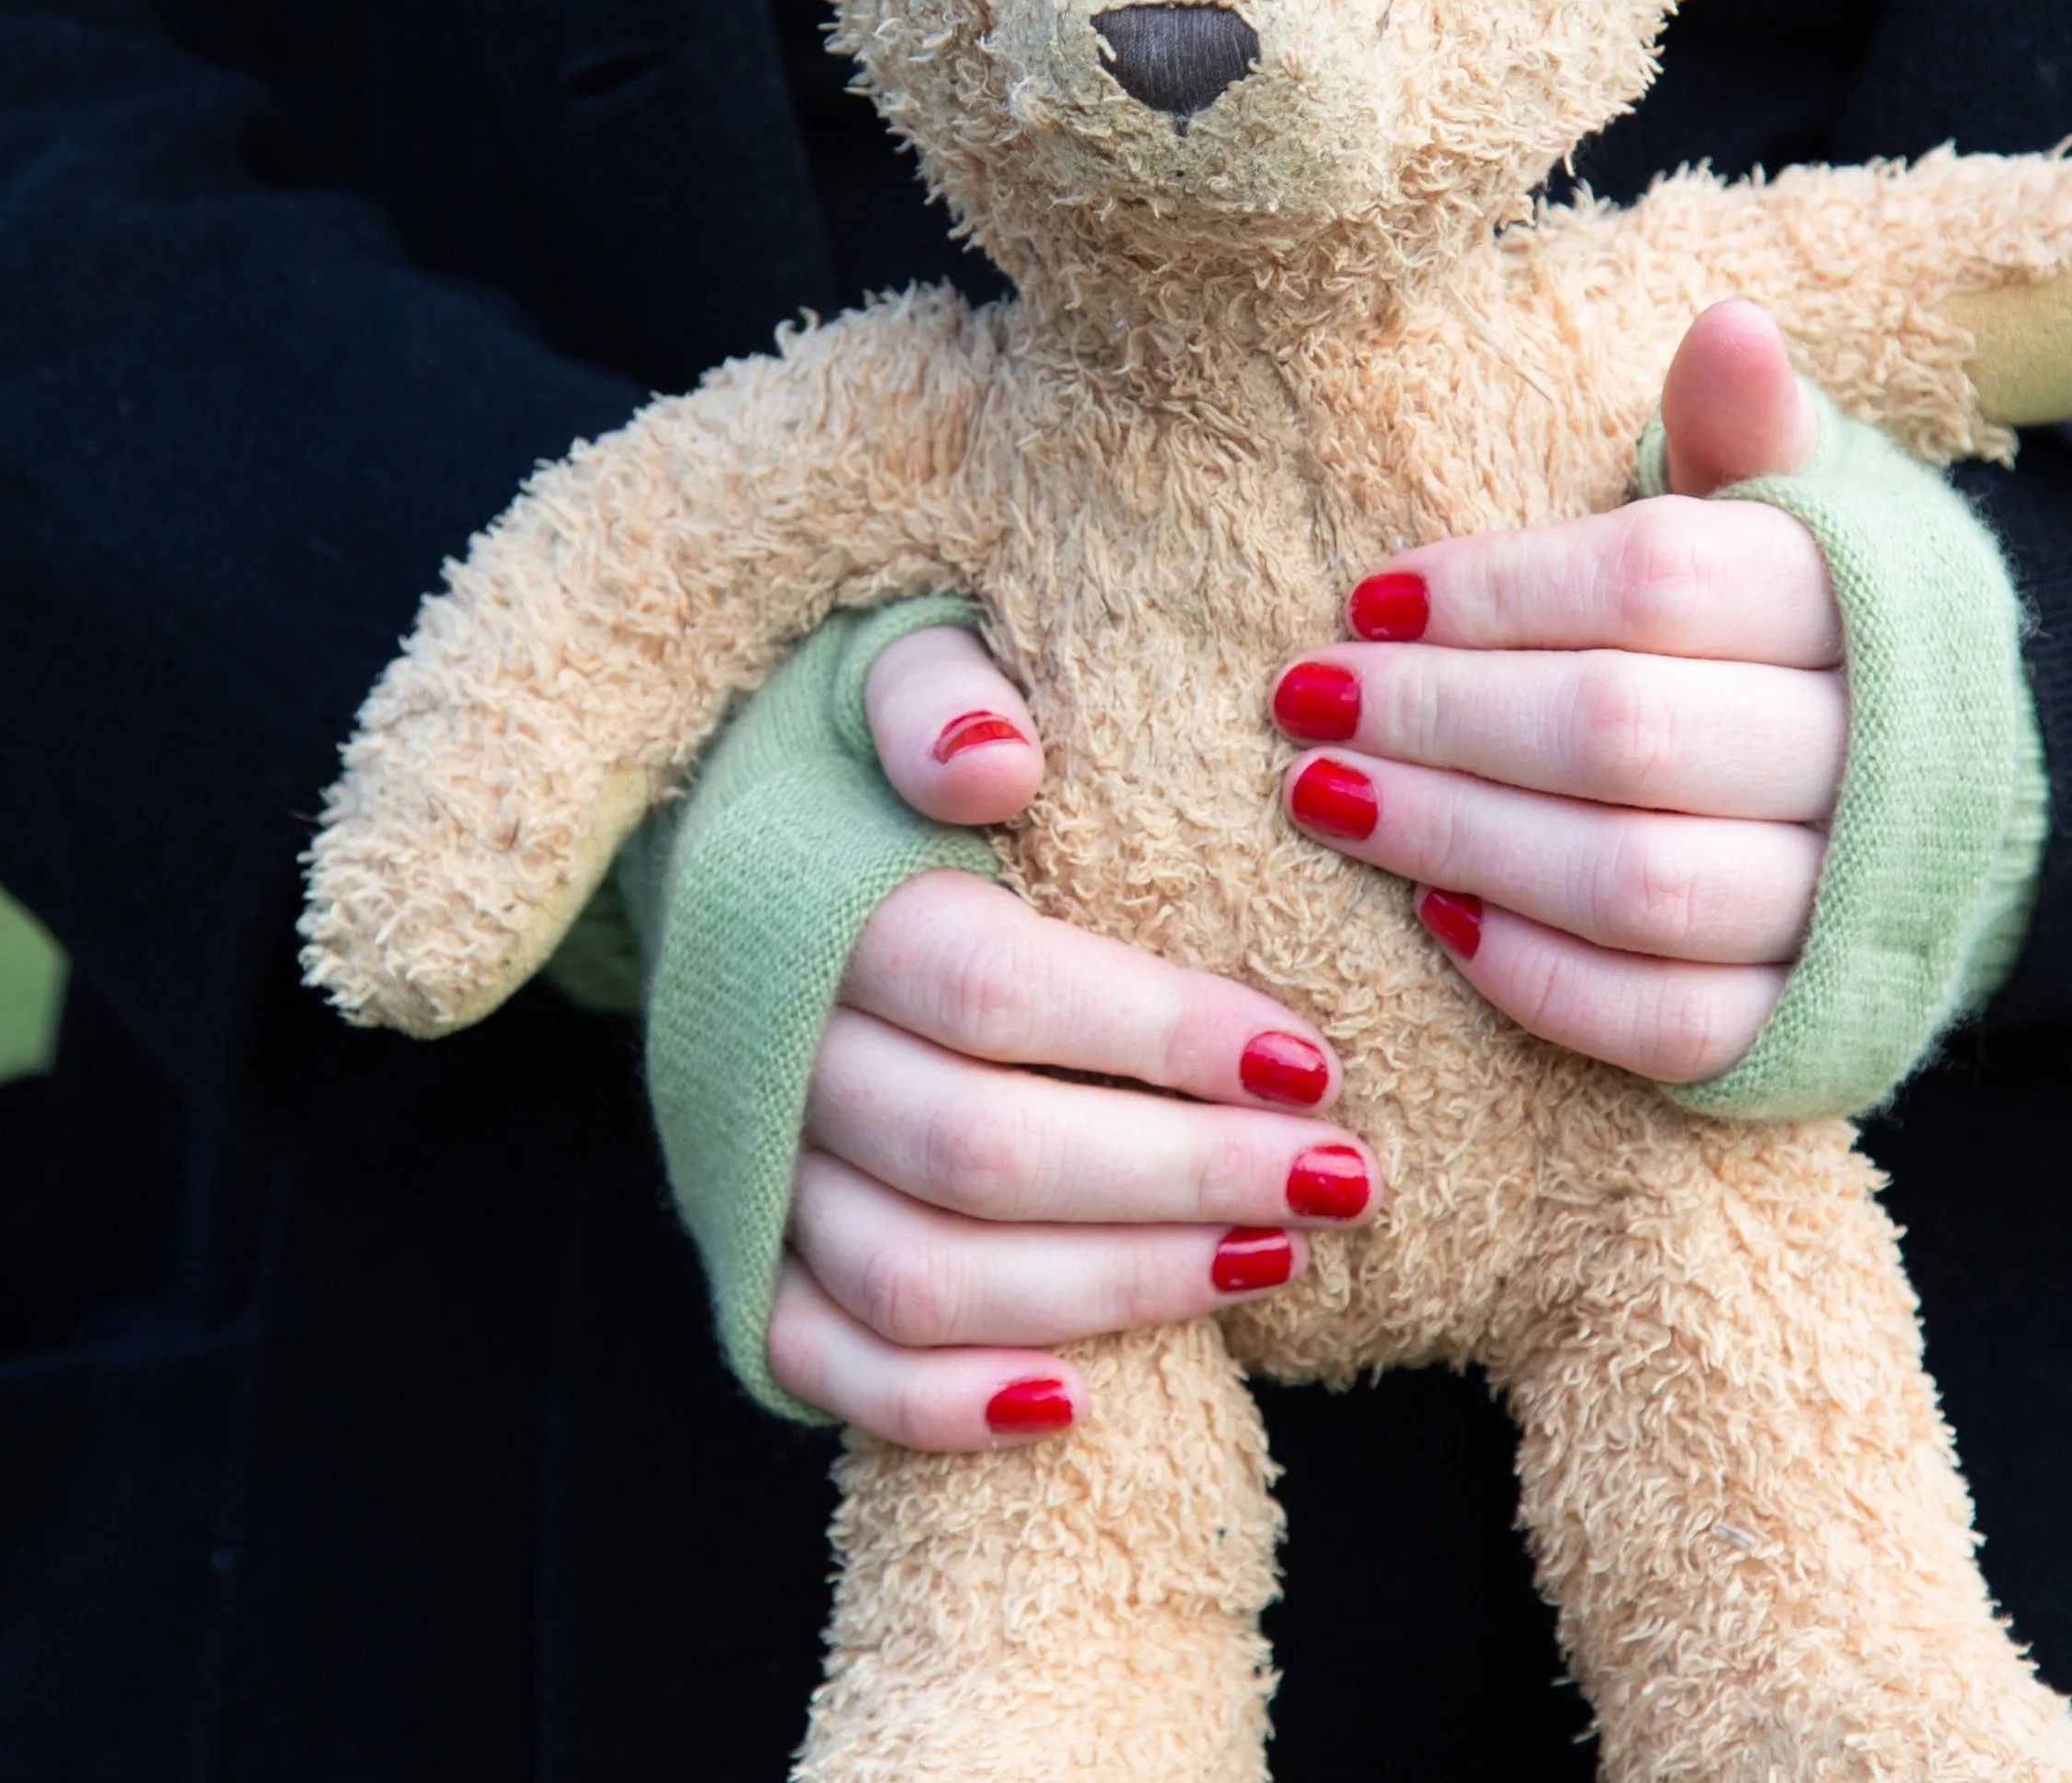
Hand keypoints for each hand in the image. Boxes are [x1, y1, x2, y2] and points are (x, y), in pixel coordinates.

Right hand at [766, 625, 1382, 1450]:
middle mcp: (780, 1049)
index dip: (1159, 1036)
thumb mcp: (892, 666)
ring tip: (1271, 1259)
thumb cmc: (865, 753)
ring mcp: (755, 1166)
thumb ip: (938, 697)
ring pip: (922, 1277)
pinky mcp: (745, 1249)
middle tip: (1343, 1177)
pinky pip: (822, 1361)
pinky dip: (941, 1404)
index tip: (1312, 1060)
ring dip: (1109, 1291)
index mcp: (823, 906)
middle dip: (1182, 1176)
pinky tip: (1078, 1399)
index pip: (997, 991)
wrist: (728, 832)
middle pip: (980, 1152)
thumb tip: (994, 767)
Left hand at [1272, 298, 1845, 1084]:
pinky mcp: (1817, 1029)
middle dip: (1442, 719)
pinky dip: (1545, 979)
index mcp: (1857, 599)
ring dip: (1461, 842)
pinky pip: (1672, 1024)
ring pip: (1638, 884)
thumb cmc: (1816, 623)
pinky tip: (1438, 919)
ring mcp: (1848, 906)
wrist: (1961, 793)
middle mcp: (1872, 755)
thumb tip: (1730, 323)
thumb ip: (1743, 430)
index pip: (1652, 583)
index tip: (1366, 600)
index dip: (1493, 591)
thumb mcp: (1796, 504)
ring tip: (1332, 799)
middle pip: (1624, 734)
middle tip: (1306, 702)